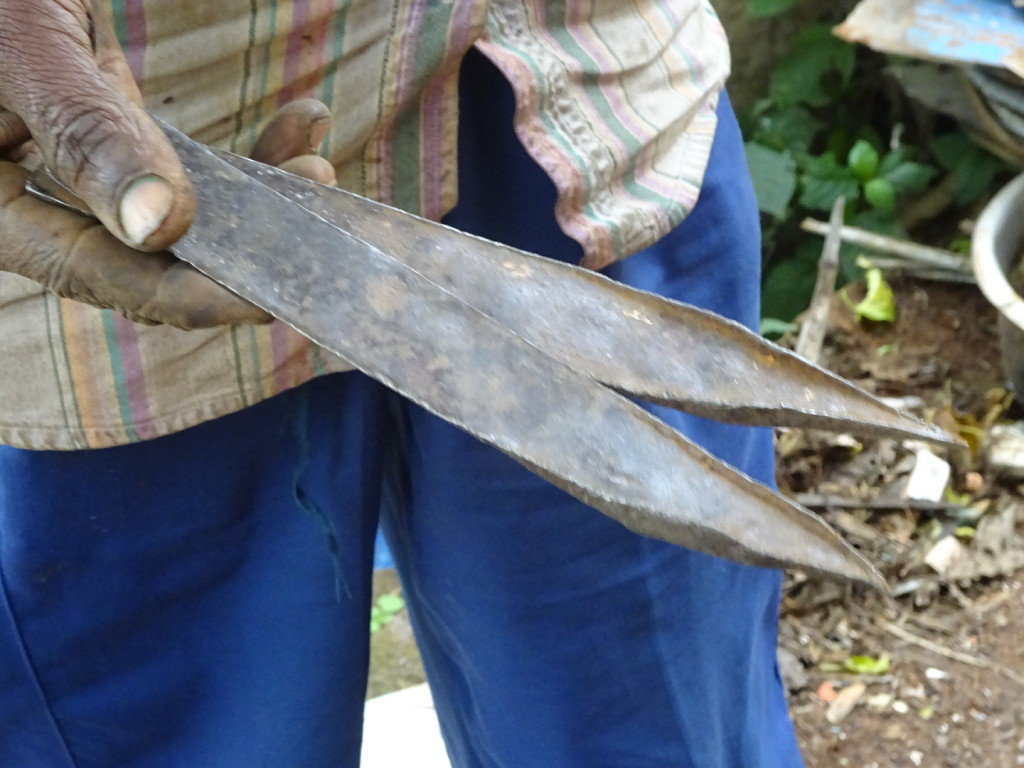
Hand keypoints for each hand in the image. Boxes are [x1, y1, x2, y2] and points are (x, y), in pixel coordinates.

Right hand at [0, 2, 335, 327]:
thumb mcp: (21, 45)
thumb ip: (83, 131)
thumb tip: (161, 228)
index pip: (102, 276)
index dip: (193, 295)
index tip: (272, 296)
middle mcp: (31, 198)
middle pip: (146, 255)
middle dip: (240, 241)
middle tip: (312, 200)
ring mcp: (69, 163)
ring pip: (171, 210)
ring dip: (252, 194)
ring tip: (314, 163)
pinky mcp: (100, 129)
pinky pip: (173, 159)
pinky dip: (230, 149)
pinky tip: (298, 123)